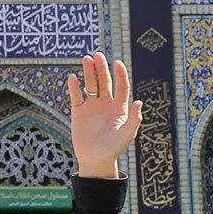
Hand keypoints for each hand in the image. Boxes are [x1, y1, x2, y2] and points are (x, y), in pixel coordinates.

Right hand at [68, 52, 144, 178]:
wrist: (96, 159)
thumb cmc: (115, 148)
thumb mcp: (127, 134)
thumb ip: (134, 119)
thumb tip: (139, 102)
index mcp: (120, 108)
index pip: (121, 87)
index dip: (120, 75)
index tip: (117, 63)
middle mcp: (106, 104)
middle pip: (105, 82)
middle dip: (102, 68)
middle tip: (98, 54)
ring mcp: (92, 106)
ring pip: (90, 85)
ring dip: (89, 72)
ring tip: (87, 59)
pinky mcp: (78, 111)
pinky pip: (76, 96)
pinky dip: (74, 87)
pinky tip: (73, 78)